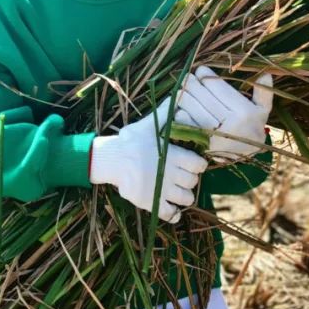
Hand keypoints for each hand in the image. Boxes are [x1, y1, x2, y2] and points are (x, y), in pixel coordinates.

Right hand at [90, 98, 207, 223]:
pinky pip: (171, 214)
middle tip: (180, 176)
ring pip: (186, 198)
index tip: (191, 163)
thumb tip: (179, 94)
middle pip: (193, 182)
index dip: (197, 165)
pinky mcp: (151, 202)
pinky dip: (175, 214)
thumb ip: (166, 114)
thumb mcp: (148, 125)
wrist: (109, 159)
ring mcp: (161, 190)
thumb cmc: (130, 140)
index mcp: (173, 155)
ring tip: (176, 190)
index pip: (199, 165)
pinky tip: (173, 209)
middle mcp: (171, 173)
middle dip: (189, 179)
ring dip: (184, 196)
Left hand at [175, 67, 272, 162]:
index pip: (219, 88)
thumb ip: (263, 92)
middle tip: (187, 77)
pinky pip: (185, 122)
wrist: (245, 156)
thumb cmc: (252, 127)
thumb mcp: (262, 110)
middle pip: (203, 96)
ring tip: (181, 88)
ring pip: (192, 107)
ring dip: (183, 95)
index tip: (200, 70)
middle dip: (192, 83)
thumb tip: (266, 72)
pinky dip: (180, 112)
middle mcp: (230, 123)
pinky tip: (178, 105)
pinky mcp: (201, 143)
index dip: (207, 77)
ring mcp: (214, 134)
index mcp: (244, 112)